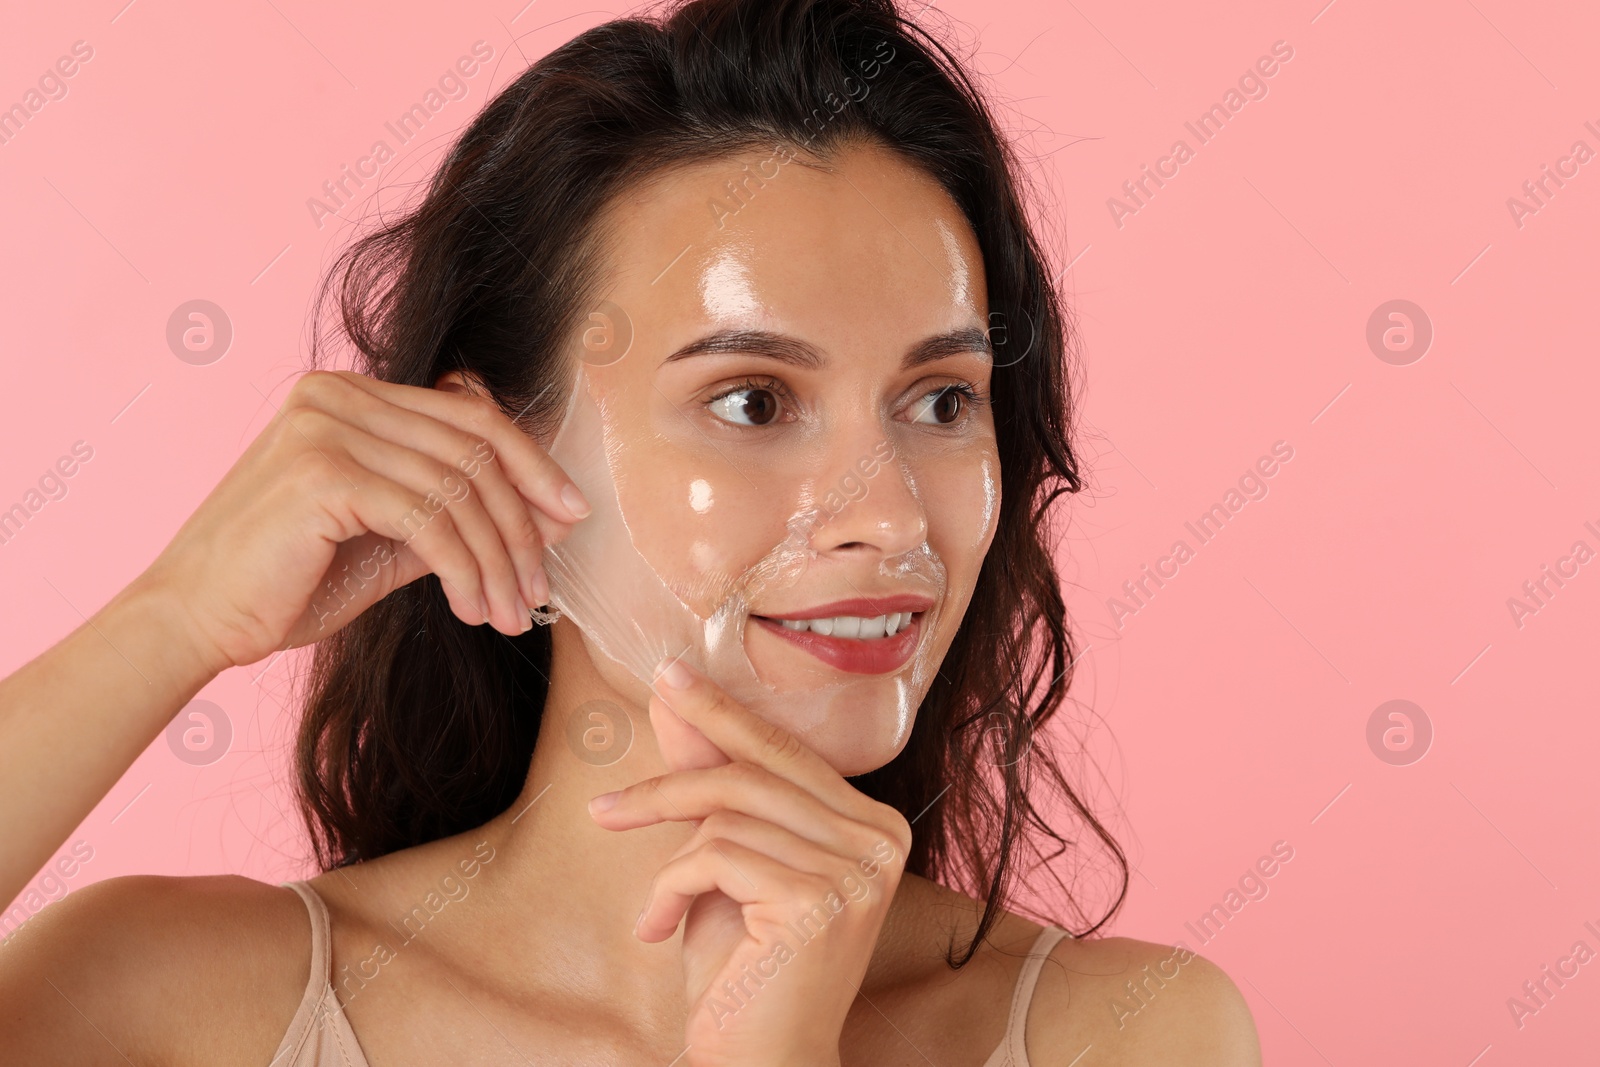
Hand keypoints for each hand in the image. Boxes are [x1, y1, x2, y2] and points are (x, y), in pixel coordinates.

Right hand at [137, 369, 588, 672]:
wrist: (196, 618)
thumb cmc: (288, 581)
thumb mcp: (389, 540)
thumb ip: (456, 515)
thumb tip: (548, 516)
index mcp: (352, 395)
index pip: (469, 415)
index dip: (531, 464)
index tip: (570, 516)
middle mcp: (338, 396)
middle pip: (473, 449)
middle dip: (522, 525)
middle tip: (541, 587)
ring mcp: (326, 427)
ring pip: (459, 489)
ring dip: (498, 560)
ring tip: (510, 612)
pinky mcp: (322, 474)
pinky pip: (429, 519)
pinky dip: (464, 569)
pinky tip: (471, 608)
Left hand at [587, 657, 912, 1066]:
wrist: (762, 1059)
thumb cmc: (745, 966)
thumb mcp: (725, 860)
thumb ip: (712, 777)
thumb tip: (676, 697)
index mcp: (874, 824)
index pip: (787, 752)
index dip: (722, 715)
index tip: (669, 676)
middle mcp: (880, 841)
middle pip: (753, 774)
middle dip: (669, 784)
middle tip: (605, 808)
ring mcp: (857, 872)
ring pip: (726, 816)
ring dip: (669, 863)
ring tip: (656, 911)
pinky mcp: (817, 901)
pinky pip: (713, 856)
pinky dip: (668, 890)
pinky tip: (658, 931)